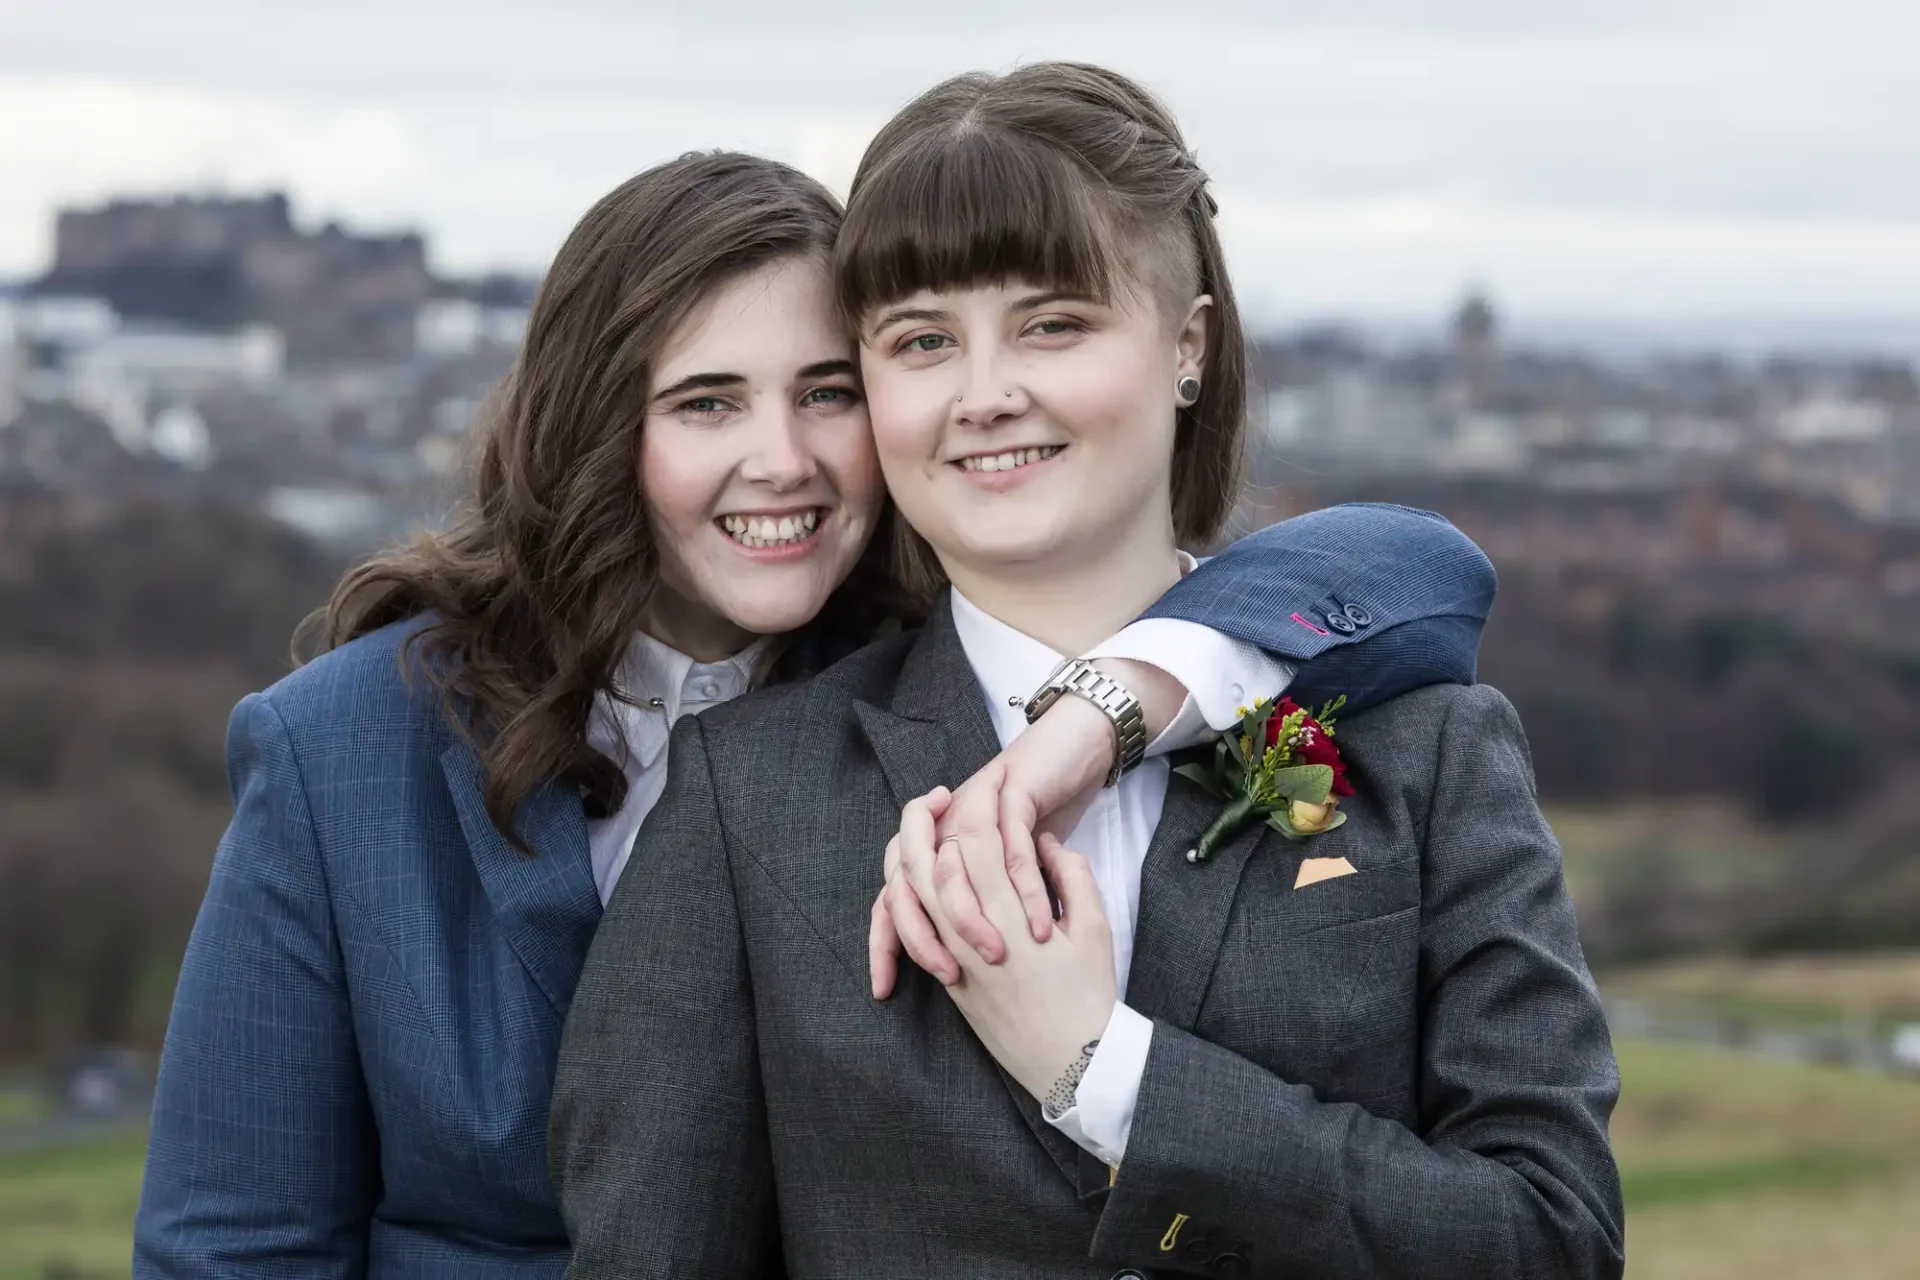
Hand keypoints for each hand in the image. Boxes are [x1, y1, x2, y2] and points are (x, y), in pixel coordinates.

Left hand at [868, 659, 1185, 998]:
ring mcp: (976, 811)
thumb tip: (986, 915)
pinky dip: (1028, 890)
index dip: (884, 939)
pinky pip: (1011, 850)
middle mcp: (948, 829)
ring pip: (949, 869)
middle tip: (947, 972)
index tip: (882, 988)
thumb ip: (1000, 886)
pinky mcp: (1014, 797)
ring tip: (994, 955)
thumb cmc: (1053, 804)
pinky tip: (1042, 925)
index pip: (895, 895)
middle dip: (917, 936)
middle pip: (907, 882)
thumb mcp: (1028, 863)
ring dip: (970, 917)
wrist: (1082, 744)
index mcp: (942, 846)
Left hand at [895, 770, 1116, 1100]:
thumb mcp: (1095, 926)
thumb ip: (1070, 875)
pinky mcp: (951, 982)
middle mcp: (973, 931)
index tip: (985, 781)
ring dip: (911, 858)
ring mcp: (954, 957)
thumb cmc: (1091, 993)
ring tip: (921, 835)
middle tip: (933, 796)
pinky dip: (913, 908)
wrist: (1077, 1065)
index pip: (977, 843)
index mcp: (1009, 912)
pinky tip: (919, 888)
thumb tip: (1043, 842)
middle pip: (927, 864)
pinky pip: (920, 935)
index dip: (980, 804)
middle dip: (921, 822)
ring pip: (913, 896)